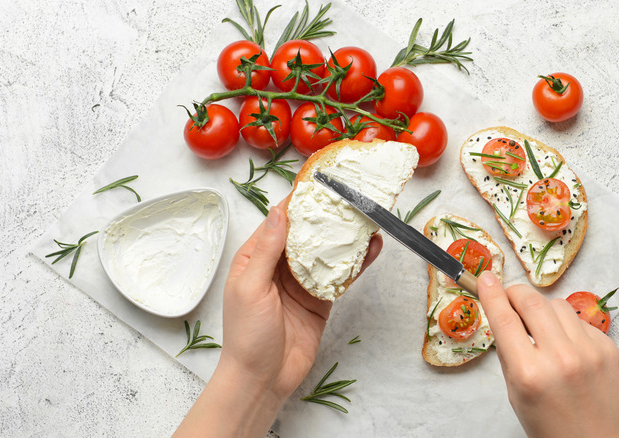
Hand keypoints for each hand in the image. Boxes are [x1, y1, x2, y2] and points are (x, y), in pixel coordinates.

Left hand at [174, 199, 381, 437]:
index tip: (318, 183)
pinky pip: (341, 276)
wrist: (262, 379)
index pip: (279, 221)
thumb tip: (279, 212)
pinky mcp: (321, 299)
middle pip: (307, 233)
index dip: (298, 202)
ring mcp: (302, 282)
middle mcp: (279, 266)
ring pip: (327, 251)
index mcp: (256, 258)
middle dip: (327, 215)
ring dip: (346, 236)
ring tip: (367, 216)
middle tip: (350, 194)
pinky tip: (372, 248)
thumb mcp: (251, 287)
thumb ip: (267, 250)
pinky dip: (357, 263)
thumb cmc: (247, 336)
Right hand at [477, 272, 618, 437]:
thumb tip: (505, 316)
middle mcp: (560, 358)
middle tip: (510, 297)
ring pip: (558, 305)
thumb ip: (511, 355)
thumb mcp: (517, 395)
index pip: (504, 319)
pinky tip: (567, 347)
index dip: (491, 293)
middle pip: (532, 301)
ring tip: (541, 329)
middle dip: (516, 293)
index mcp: (529, 374)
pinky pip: (581, 322)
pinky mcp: (610, 349)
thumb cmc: (553, 428)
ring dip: (543, 309)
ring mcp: (590, 351)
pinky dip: (568, 327)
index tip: (486, 279)